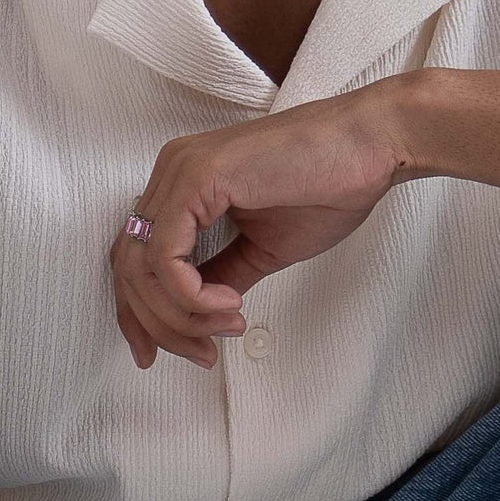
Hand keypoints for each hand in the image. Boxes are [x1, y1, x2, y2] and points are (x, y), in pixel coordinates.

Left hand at [111, 84, 412, 368]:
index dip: (140, 314)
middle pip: (128, 267)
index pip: (135, 258)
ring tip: (226, 324)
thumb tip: (195, 312)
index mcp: (182, 186)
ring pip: (141, 267)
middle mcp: (171, 173)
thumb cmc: (329, 184)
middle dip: (159, 324)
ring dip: (179, 315)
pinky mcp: (197, 177)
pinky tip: (229, 301)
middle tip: (202, 352)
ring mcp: (180, 171)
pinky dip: (190, 293)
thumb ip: (221, 275)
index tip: (160, 353)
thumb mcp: (262, 247)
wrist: (371, 147)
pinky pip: (166, 256)